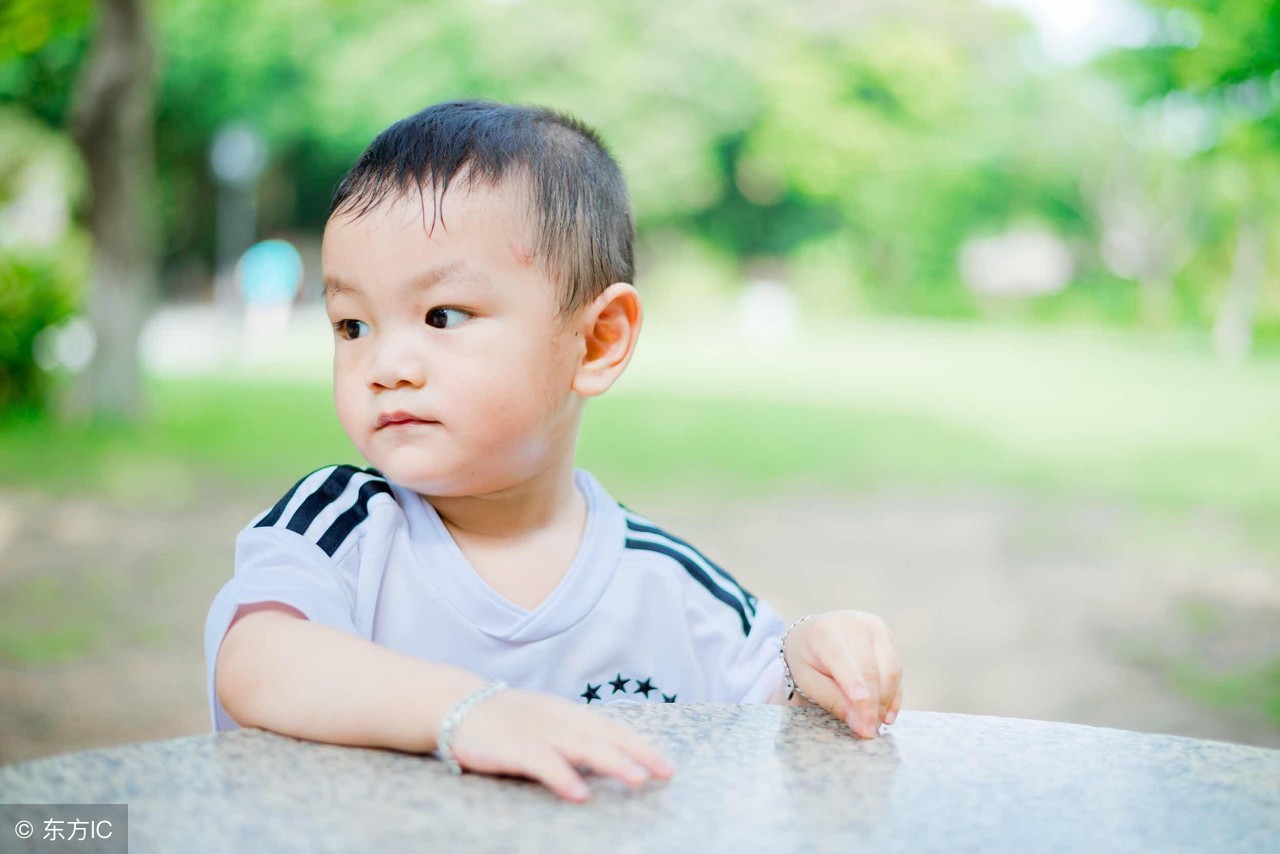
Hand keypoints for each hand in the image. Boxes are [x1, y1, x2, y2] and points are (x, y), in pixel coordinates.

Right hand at [445, 688, 674, 801]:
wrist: (456, 704)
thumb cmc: (503, 719)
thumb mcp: (544, 722)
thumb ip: (572, 738)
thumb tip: (604, 761)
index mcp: (568, 714)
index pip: (613, 729)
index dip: (641, 746)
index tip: (667, 765)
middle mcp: (558, 721)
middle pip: (605, 736)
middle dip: (638, 753)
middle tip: (665, 772)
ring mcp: (536, 732)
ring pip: (581, 747)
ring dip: (612, 762)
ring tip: (636, 779)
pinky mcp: (513, 747)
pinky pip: (543, 764)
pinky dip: (563, 778)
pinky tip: (580, 794)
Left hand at [783, 610, 902, 738]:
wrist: (816, 632)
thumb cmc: (809, 659)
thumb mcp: (809, 681)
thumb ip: (833, 700)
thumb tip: (861, 724)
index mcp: (825, 632)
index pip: (843, 661)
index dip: (855, 689)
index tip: (864, 717)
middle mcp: (854, 624)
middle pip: (871, 669)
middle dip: (872, 705)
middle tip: (868, 731)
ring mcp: (875, 628)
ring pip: (890, 670)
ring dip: (885, 701)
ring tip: (875, 723)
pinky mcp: (889, 637)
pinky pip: (898, 670)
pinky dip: (894, 695)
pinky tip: (887, 714)